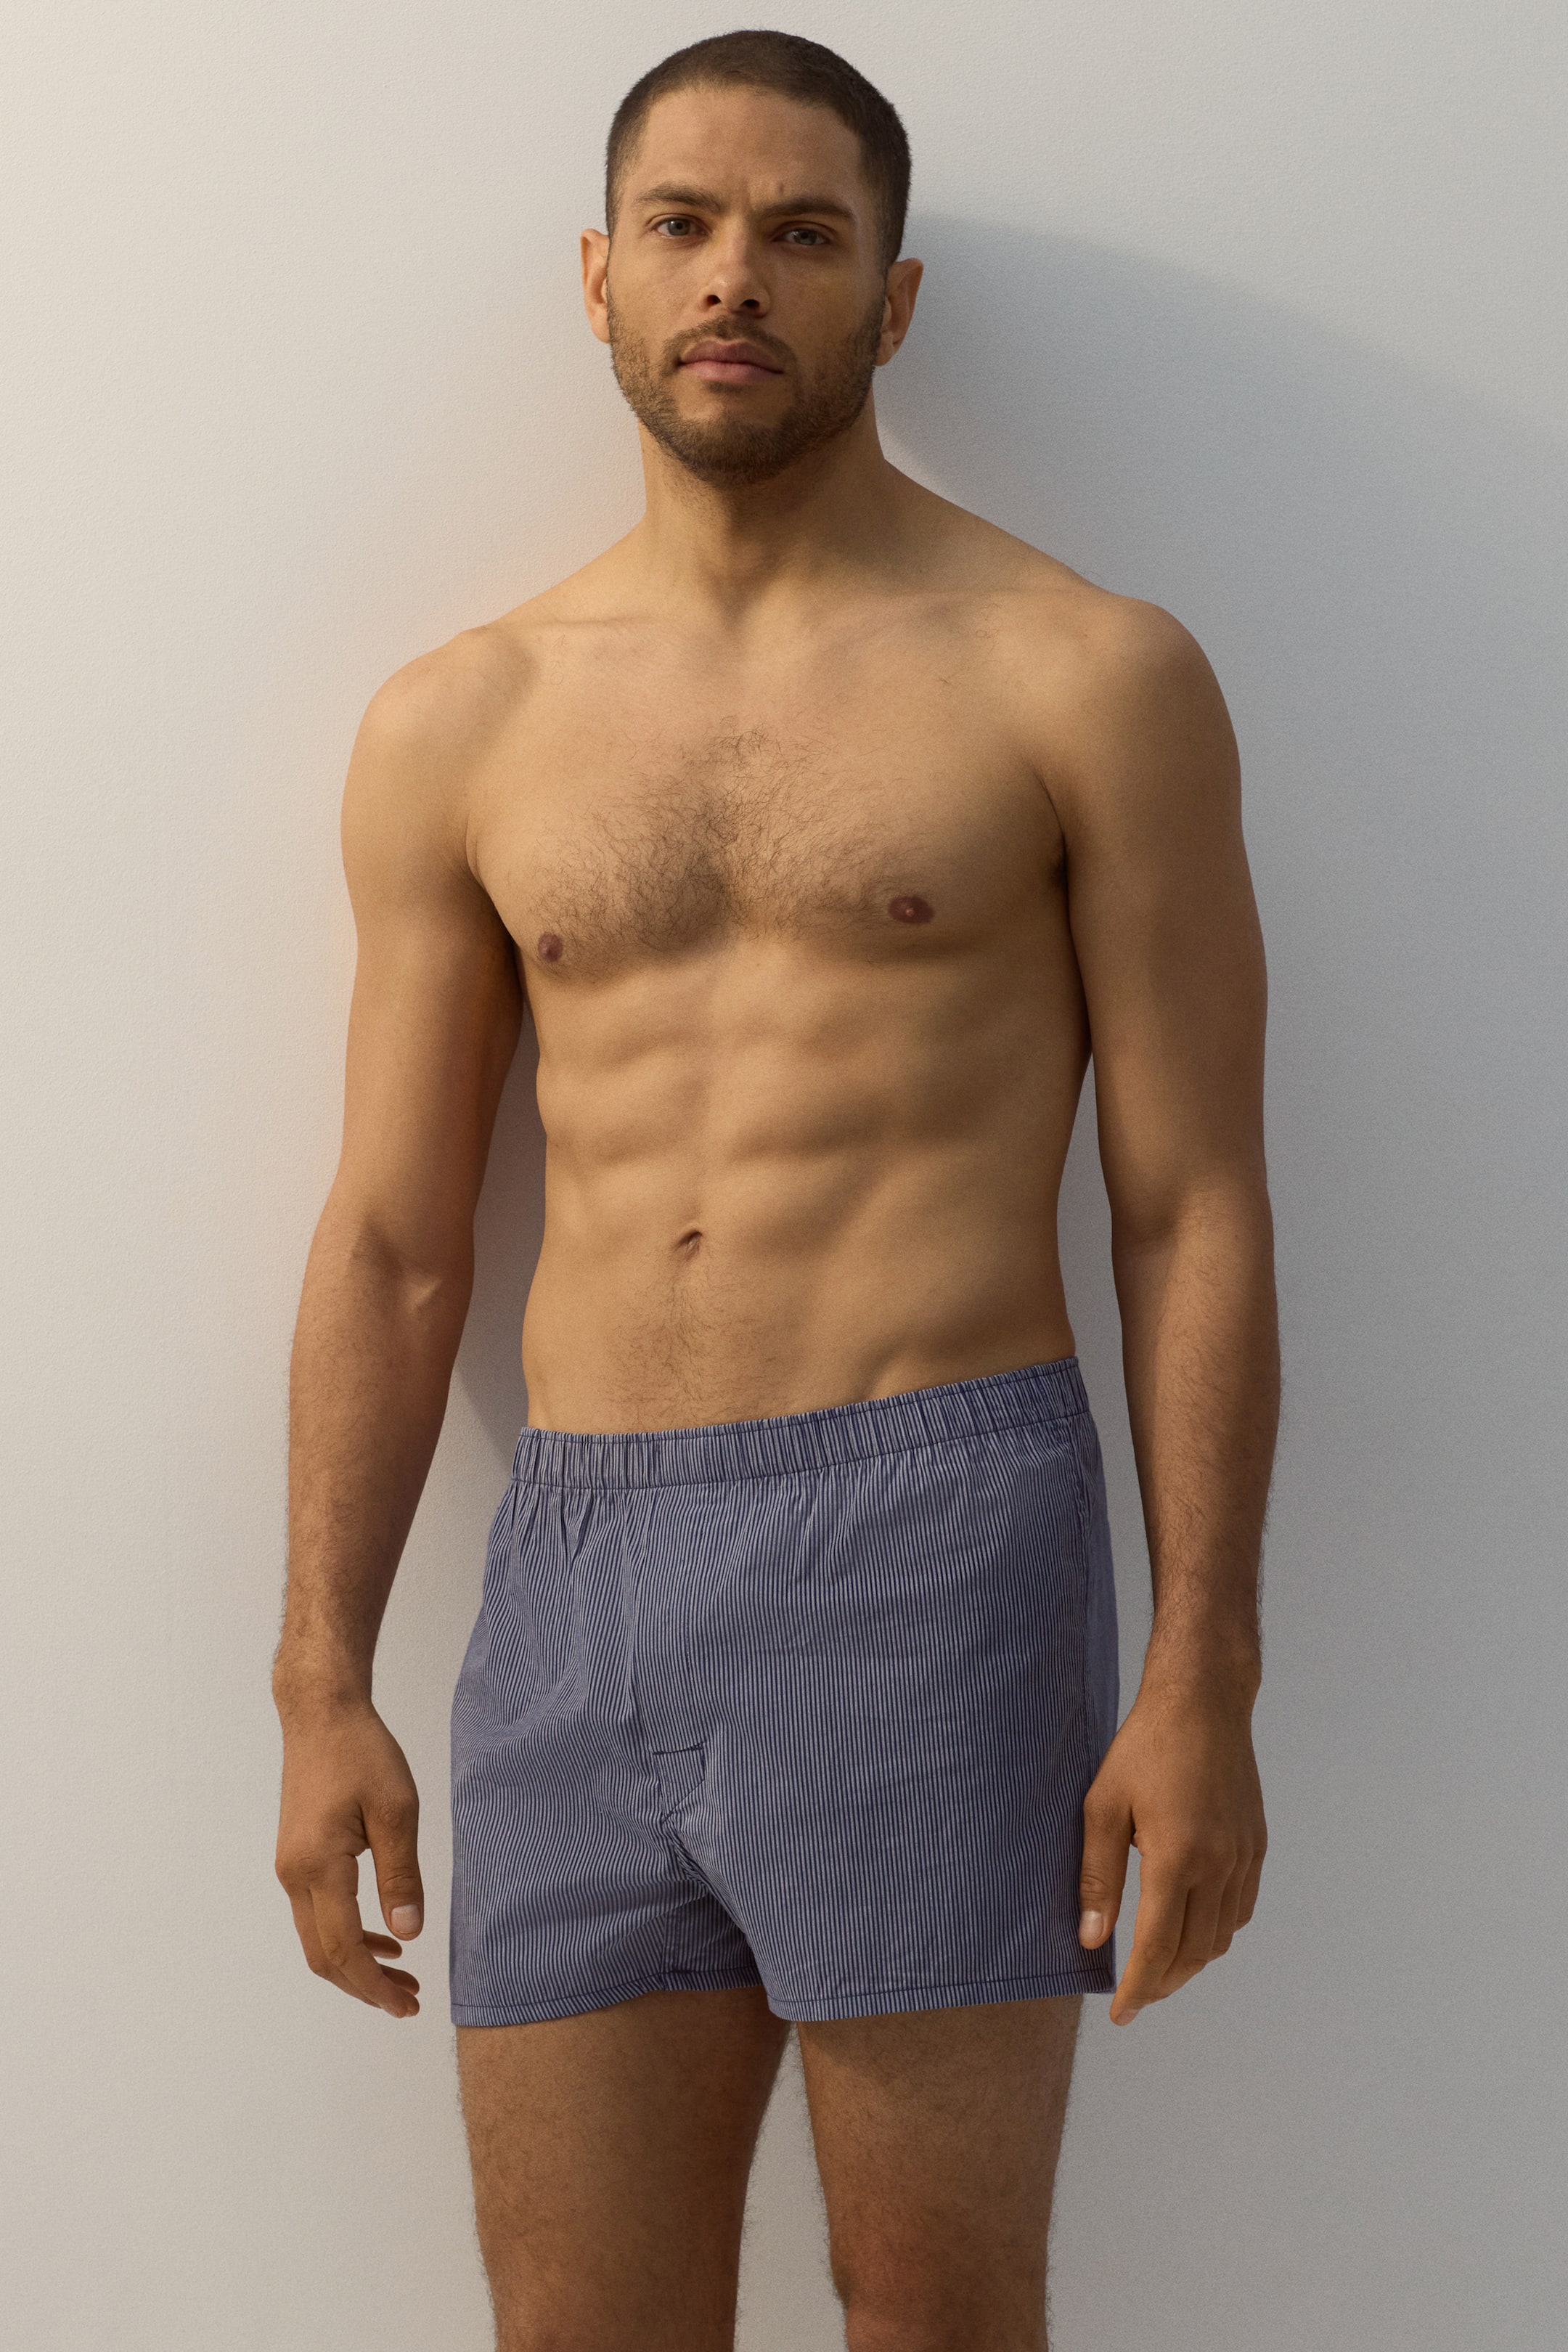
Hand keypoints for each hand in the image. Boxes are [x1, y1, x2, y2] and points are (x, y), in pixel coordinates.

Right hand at [274, 1697, 424, 2018]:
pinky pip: (318, 1914)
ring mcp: (291, 1868)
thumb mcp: (397, 1809)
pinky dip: (348, 1935)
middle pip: (323, 1957)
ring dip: (358, 1964)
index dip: (375, 1986)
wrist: (321, 1714)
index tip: (408, 2005)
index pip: (344, 1948)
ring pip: (318, 1940)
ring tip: (404, 1976)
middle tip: (410, 2001)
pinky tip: (384, 1937)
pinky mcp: (297, 1858)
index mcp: (318, 1866)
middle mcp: (294, 1875)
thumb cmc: (362, 1752)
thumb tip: (409, 1935)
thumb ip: (401, 1875)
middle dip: (365, 1987)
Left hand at [1078, 1679, 1265, 2023]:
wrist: (1203, 1704)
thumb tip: (1093, 1939)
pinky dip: (1217, 1933)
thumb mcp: (1103, 1805)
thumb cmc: (1144, 1748)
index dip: (1137, 1989)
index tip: (1119, 2014)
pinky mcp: (1256, 1846)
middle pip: (1193, 1952)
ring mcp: (1244, 1857)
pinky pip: (1240, 1910)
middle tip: (1135, 1996)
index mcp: (1177, 1858)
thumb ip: (1098, 1876)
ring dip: (1191, 1962)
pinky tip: (1193, 1929)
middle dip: (1163, 1983)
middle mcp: (1218, 1865)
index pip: (1158, 1948)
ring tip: (1160, 1969)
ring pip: (1221, 1937)